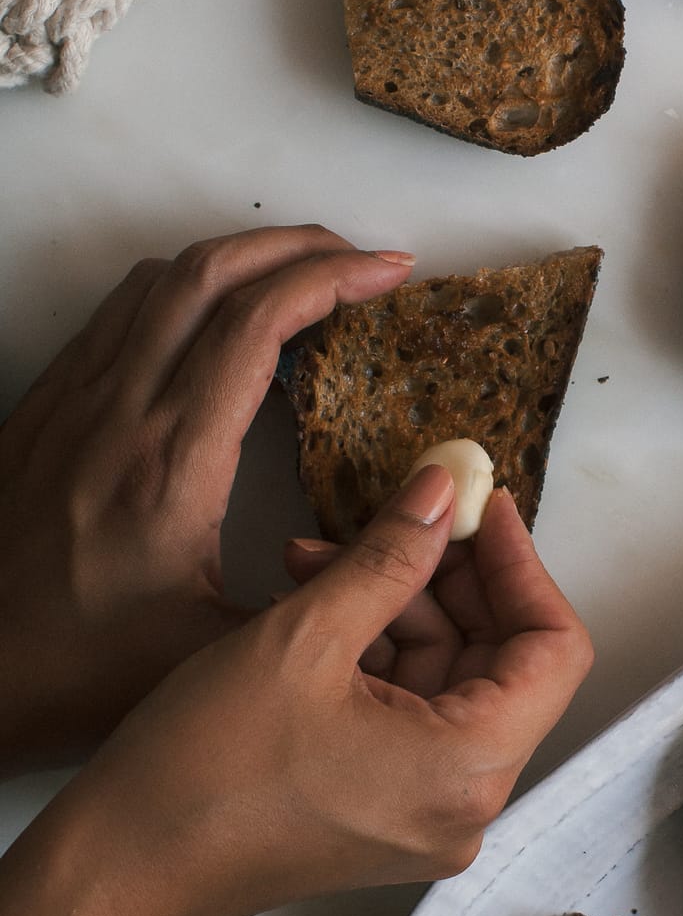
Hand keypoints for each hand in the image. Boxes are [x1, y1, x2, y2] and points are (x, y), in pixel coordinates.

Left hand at [0, 226, 415, 771]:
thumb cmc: (80, 671)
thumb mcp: (221, 653)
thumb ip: (321, 602)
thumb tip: (404, 558)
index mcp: (174, 462)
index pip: (258, 323)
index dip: (333, 277)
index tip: (389, 272)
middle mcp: (120, 411)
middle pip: (211, 272)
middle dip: (297, 245)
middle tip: (358, 258)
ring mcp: (75, 402)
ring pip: (159, 280)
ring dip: (238, 258)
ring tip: (297, 276)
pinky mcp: (45, 410)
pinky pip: (119, 314)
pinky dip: (181, 291)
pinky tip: (213, 323)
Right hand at [34, 465, 593, 915]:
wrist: (120, 867)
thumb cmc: (207, 764)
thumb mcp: (305, 636)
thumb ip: (391, 556)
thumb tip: (446, 489)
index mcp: (469, 770)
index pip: (555, 650)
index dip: (521, 566)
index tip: (479, 506)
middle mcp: (465, 805)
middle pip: (499, 663)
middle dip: (444, 579)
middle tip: (393, 514)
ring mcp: (423, 816)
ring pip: (443, 681)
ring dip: (391, 608)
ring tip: (308, 559)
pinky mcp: (380, 815)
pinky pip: (406, 716)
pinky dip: (369, 655)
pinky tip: (308, 604)